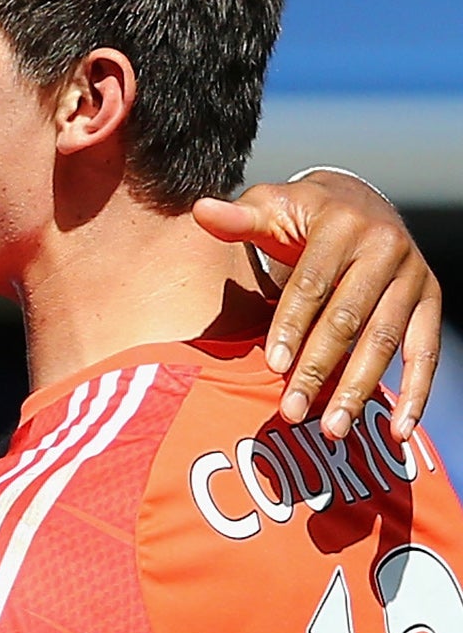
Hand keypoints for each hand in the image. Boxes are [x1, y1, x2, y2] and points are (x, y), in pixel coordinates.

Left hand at [193, 170, 439, 439]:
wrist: (360, 202)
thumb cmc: (302, 215)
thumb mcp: (272, 206)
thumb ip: (239, 218)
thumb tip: (201, 211)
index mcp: (342, 226)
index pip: (312, 284)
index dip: (291, 326)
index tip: (272, 366)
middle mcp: (386, 249)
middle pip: (348, 319)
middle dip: (319, 368)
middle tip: (293, 412)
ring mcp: (414, 276)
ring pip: (386, 340)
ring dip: (359, 388)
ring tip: (334, 429)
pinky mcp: (430, 300)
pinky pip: (426, 351)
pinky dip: (416, 392)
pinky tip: (398, 429)